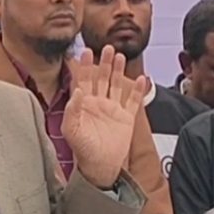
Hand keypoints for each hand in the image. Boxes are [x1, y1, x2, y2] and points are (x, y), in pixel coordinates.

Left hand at [63, 45, 147, 188]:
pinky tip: (141, 78)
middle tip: (107, 47)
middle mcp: (99, 104)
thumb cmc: (83, 150)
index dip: (86, 66)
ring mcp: (114, 110)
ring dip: (118, 71)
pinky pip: (133, 101)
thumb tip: (77, 91)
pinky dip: (138, 90)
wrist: (100, 166)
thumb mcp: (72, 130)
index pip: (85, 80)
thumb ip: (72, 110)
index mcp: (84, 105)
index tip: (87, 51)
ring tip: (120, 56)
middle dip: (104, 62)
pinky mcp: (127, 118)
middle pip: (102, 78)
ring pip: (117, 85)